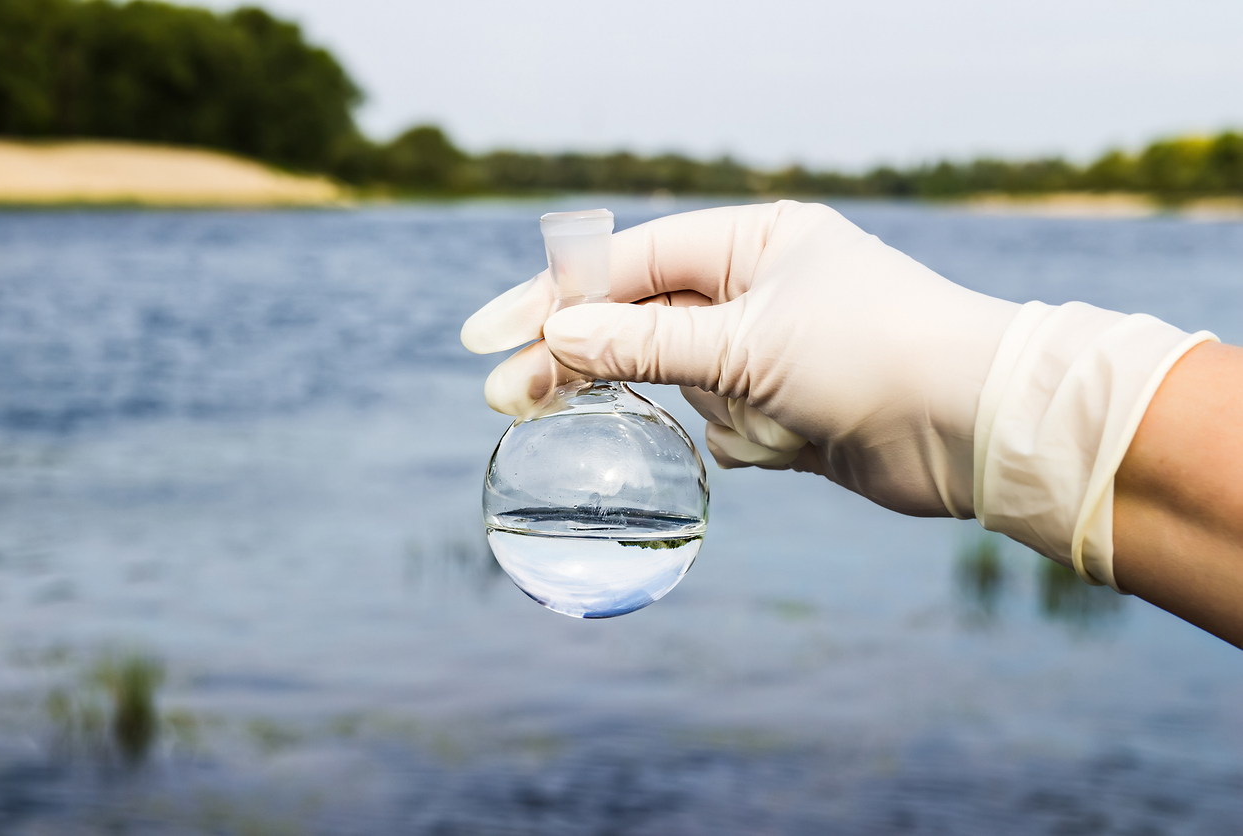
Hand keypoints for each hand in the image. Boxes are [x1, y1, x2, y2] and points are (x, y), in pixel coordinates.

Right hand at [462, 200, 1018, 518]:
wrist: (976, 429)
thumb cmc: (870, 355)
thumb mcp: (743, 343)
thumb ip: (640, 343)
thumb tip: (553, 334)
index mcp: (751, 242)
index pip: (625, 264)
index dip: (550, 299)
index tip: (485, 337)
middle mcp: (755, 288)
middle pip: (638, 325)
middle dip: (588, 363)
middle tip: (508, 400)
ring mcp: (769, 351)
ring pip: (685, 387)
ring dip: (726, 411)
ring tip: (788, 418)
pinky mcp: (784, 408)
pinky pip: (724, 428)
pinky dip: (753, 441)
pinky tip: (802, 440)